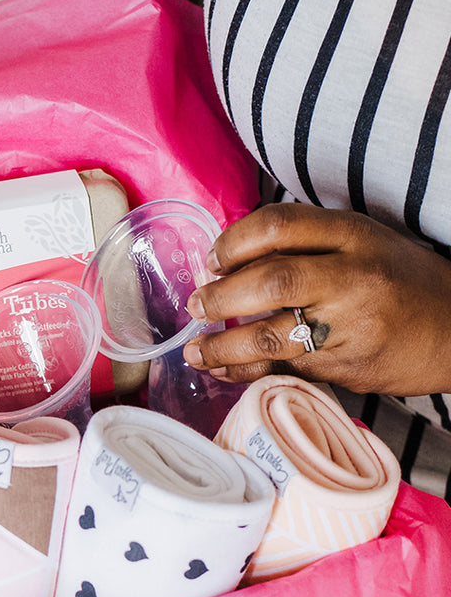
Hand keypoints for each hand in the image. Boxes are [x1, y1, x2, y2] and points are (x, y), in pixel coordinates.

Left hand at [181, 204, 450, 395]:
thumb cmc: (400, 282)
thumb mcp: (361, 243)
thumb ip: (305, 244)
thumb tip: (227, 263)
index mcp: (354, 235)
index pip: (280, 225)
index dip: (233, 242)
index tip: (212, 260)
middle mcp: (353, 277)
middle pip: (272, 281)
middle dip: (221, 297)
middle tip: (196, 307)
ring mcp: (351, 325)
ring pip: (271, 335)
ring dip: (223, 346)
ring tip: (196, 350)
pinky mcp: (346, 366)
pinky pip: (284, 368)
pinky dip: (246, 371)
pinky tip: (223, 370)